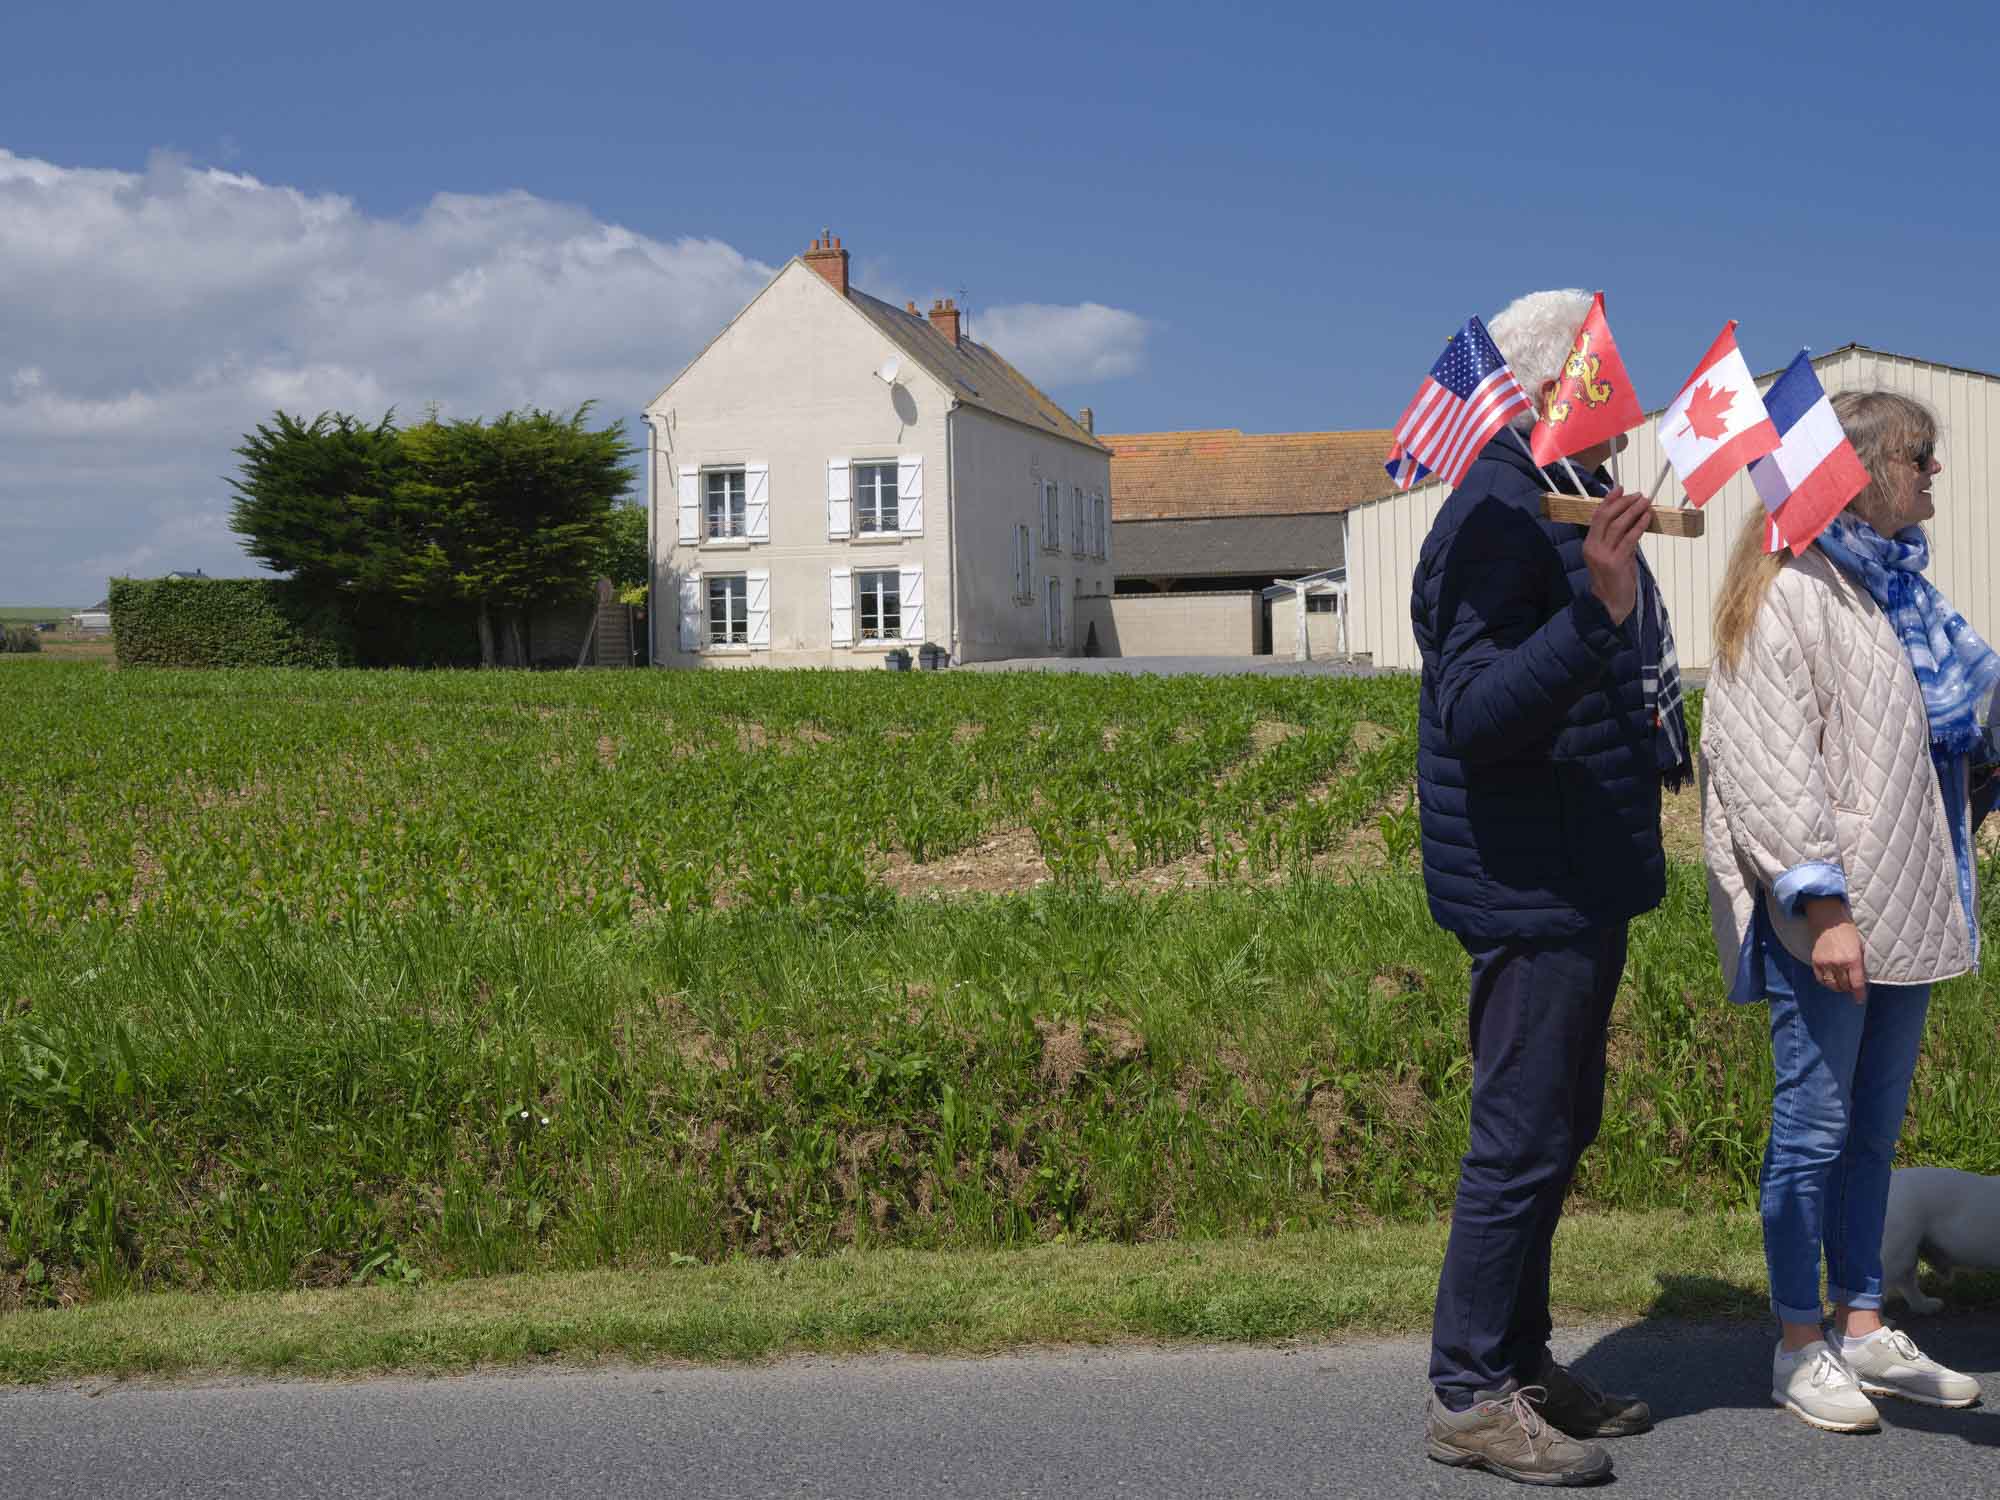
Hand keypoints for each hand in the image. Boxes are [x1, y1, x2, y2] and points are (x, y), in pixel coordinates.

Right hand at [1581, 487, 1651, 625]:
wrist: (1610, 604)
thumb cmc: (1614, 580)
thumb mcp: (1613, 556)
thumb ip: (1619, 540)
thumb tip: (1633, 521)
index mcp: (1590, 544)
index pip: (1597, 516)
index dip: (1609, 500)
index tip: (1620, 488)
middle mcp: (1593, 548)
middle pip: (1606, 517)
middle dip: (1623, 503)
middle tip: (1638, 495)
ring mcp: (1603, 556)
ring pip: (1618, 526)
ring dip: (1633, 511)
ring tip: (1645, 502)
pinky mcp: (1616, 563)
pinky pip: (1630, 539)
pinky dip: (1639, 526)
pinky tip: (1647, 518)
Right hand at [1804, 897, 1866, 1000]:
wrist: (1828, 920)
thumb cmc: (1847, 932)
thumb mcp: (1860, 946)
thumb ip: (1859, 962)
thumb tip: (1860, 977)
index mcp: (1853, 959)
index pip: (1857, 984)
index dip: (1859, 994)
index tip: (1859, 1000)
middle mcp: (1839, 963)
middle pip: (1844, 985)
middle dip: (1849, 988)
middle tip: (1851, 987)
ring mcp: (1826, 963)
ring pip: (1832, 984)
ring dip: (1838, 987)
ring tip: (1841, 985)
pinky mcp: (1816, 961)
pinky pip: (1821, 979)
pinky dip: (1827, 982)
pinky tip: (1831, 980)